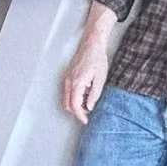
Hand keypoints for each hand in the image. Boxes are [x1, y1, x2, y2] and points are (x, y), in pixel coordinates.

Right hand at [60, 8, 114, 124]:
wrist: (91, 45)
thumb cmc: (97, 59)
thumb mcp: (100, 79)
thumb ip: (94, 95)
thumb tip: (89, 107)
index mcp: (77, 83)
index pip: (75, 105)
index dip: (80, 115)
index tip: (86, 120)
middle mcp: (68, 81)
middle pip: (67, 104)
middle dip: (77, 111)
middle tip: (88, 113)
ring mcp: (66, 78)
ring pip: (66, 98)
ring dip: (75, 104)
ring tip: (88, 102)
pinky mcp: (67, 76)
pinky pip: (67, 91)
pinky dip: (73, 97)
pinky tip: (85, 93)